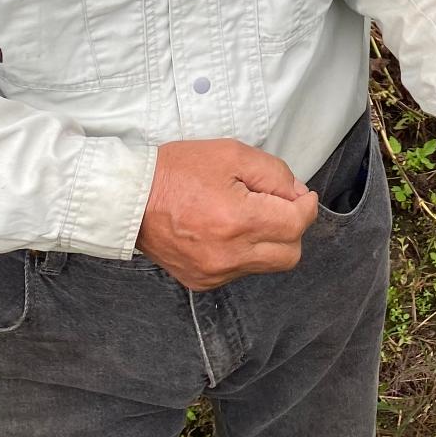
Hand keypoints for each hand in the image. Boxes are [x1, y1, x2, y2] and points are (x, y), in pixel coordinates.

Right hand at [137, 138, 319, 290]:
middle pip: (290, 254)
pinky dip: (245, 253)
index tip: (300, 195)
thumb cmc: (178, 171)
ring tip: (247, 215)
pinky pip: (241, 271)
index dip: (306, 206)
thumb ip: (275, 174)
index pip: (297, 225)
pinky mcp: (202, 281)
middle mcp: (229, 255)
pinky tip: (228, 230)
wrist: (129, 198)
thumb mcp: (232, 154)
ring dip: (269, 241)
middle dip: (292, 228)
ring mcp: (214, 273)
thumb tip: (297, 195)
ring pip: (267, 265)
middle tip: (277, 205)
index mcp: (239, 221)